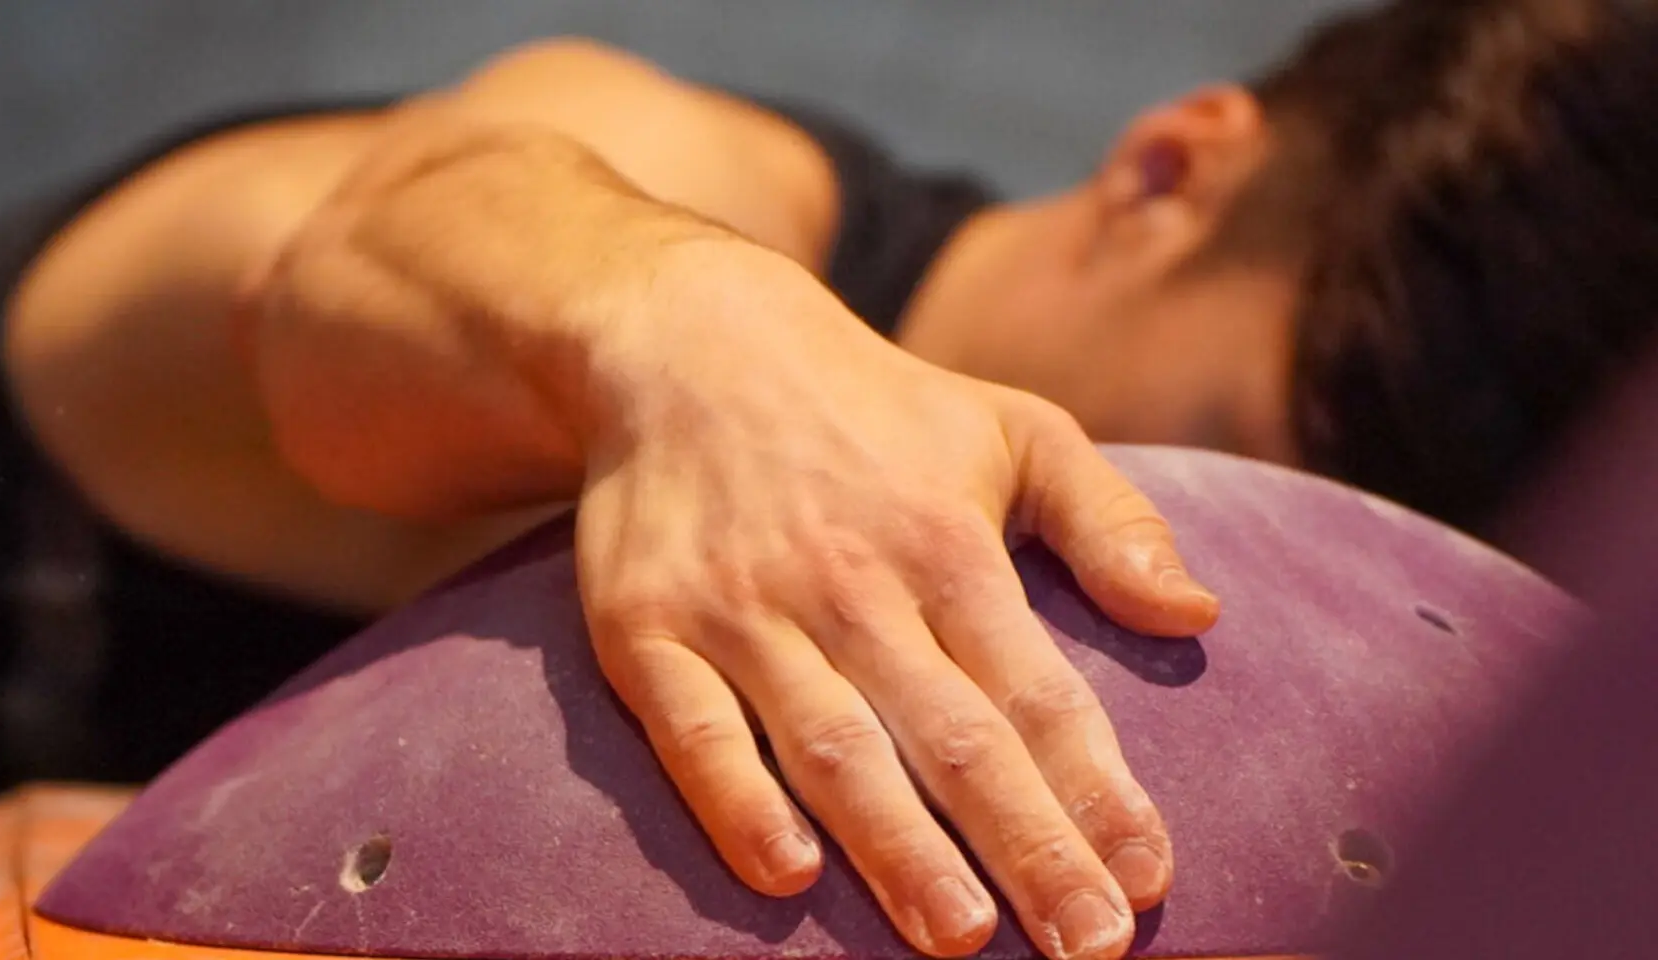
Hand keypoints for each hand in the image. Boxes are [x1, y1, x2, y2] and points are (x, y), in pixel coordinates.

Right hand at [569, 247, 1219, 959]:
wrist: (686, 339)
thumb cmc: (871, 406)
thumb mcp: (1012, 427)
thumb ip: (1111, 521)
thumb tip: (1200, 613)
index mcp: (949, 542)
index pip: (1039, 690)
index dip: (1097, 789)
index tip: (1149, 880)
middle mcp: (852, 581)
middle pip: (951, 735)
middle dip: (1025, 847)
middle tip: (1086, 947)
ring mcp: (742, 607)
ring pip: (830, 743)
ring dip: (896, 847)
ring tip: (957, 938)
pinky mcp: (644, 626)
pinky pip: (692, 727)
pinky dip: (735, 799)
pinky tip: (786, 873)